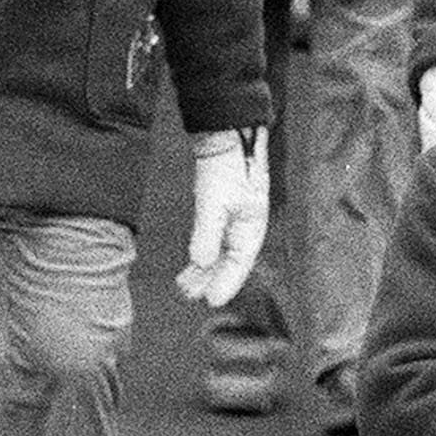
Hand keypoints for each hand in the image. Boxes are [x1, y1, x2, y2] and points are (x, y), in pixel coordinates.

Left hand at [178, 130, 268, 306]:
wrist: (224, 134)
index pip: (239, 263)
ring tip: (183, 286)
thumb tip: (201, 263)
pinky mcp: (220, 209)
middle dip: (210, 281)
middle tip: (190, 297)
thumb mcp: (215, 202)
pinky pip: (211, 240)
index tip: (211, 302)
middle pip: (228, 262)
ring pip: (218, 253)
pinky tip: (191, 264)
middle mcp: (244, 227)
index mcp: (251, 227)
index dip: (226, 284)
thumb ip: (207, 234)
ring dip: (203, 270)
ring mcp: (232, 219)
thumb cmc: (227, 166)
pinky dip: (201, 254)